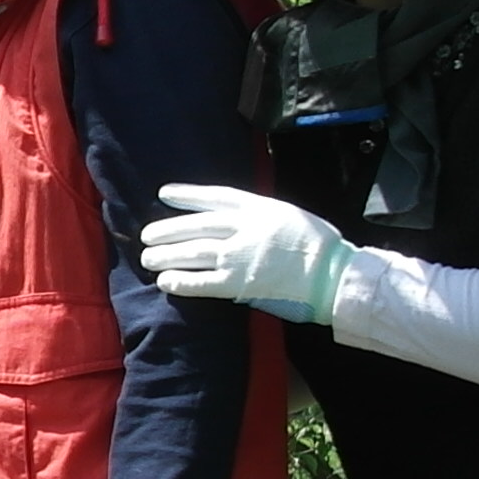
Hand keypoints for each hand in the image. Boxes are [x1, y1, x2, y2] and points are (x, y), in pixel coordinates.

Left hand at [140, 179, 350, 322]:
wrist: (332, 273)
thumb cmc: (317, 244)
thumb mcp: (287, 215)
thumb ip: (259, 214)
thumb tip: (234, 218)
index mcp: (258, 208)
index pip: (215, 197)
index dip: (187, 195)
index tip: (165, 193)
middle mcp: (243, 229)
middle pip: (196, 226)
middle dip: (167, 230)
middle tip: (146, 235)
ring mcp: (239, 257)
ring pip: (192, 253)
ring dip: (166, 255)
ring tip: (147, 258)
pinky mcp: (238, 284)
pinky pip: (201, 283)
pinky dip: (181, 281)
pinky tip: (165, 281)